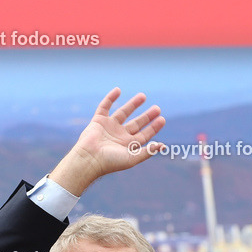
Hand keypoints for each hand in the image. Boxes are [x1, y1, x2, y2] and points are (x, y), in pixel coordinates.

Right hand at [50, 87, 165, 195]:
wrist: (89, 159)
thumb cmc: (110, 162)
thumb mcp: (132, 158)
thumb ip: (147, 152)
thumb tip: (163, 145)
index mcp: (127, 145)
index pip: (144, 135)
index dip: (153, 127)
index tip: (162, 119)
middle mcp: (119, 136)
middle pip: (136, 123)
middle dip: (147, 116)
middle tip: (157, 108)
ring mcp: (109, 127)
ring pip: (123, 113)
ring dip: (133, 104)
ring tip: (143, 96)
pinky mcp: (98, 121)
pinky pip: (104, 107)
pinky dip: (110, 98)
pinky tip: (118, 90)